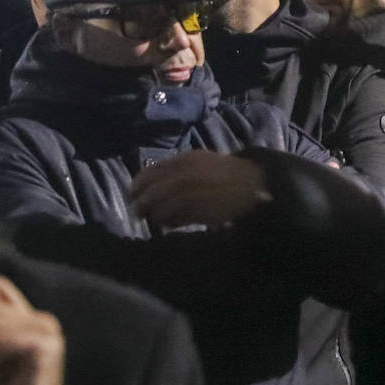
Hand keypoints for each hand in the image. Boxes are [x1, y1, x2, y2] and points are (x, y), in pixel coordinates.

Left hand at [129, 149, 269, 227]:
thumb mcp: (198, 161)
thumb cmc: (222, 173)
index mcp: (182, 161)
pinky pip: (174, 220)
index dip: (137, 187)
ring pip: (159, 209)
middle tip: (139, 213)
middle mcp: (183, 176)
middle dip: (141, 205)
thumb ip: (174, 169)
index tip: (133, 195)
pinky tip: (173, 223)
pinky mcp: (197, 211)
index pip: (148, 174)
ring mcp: (190, 194)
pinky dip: (170, 223)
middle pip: (149, 194)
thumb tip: (147, 185)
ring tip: (158, 219)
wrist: (251, 184)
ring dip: (155, 216)